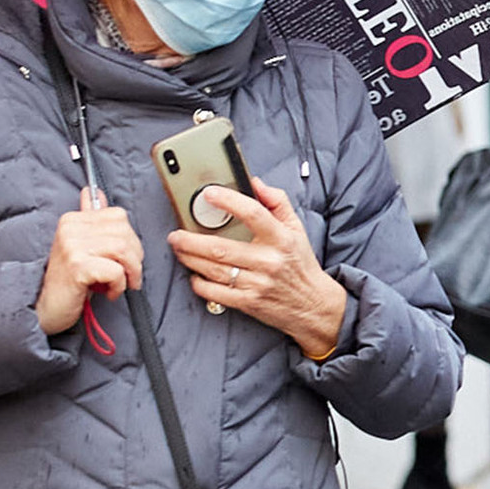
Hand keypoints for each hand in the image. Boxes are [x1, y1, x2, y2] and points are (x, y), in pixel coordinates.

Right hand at [37, 184, 145, 334]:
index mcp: (72, 220)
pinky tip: (109, 293)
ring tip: (121, 285)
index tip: (126, 259)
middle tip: (128, 276)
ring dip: (130, 272)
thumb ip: (89, 219)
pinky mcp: (77, 267)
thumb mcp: (79, 246)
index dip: (130, 239)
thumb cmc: (68, 281)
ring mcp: (72, 246)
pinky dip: (120, 285)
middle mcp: (70, 228)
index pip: (118, 216)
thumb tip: (94, 192)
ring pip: (123, 249)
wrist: (46, 308)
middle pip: (124, 232)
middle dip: (135, 257)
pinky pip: (116, 271)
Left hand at [177, 178, 350, 360]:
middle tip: (176, 234)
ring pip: (212, 269)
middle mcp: (268, 261)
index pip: (253, 213)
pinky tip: (194, 274)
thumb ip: (277, 202)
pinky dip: (198, 283)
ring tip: (179, 249)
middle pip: (220, 247)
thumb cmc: (300, 264)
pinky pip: (214, 292)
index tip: (208, 194)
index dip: (228, 201)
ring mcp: (257, 283)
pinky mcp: (248, 303)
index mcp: (281, 238)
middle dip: (190, 240)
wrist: (313, 305)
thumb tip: (255, 182)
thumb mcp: (296, 229)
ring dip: (189, 258)